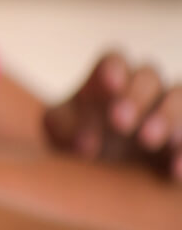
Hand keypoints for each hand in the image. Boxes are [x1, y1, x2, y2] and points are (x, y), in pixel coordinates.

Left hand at [44, 51, 181, 178]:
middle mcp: (142, 86)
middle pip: (148, 76)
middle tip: (119, 124)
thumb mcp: (60, 130)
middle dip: (137, 97)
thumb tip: (85, 145)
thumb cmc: (74, 137)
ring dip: (168, 117)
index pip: (115, 59)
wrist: (98, 166)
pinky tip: (175, 170)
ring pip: (180, 97)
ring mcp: (168, 107)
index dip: (114, 68)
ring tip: (149, 141)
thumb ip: (65, 129)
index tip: (108, 85)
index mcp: (108, 76)